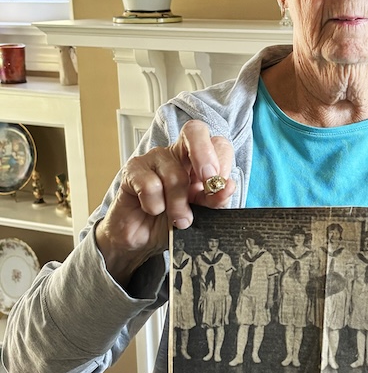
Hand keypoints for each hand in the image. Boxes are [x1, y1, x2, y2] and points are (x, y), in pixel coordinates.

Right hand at [96, 120, 235, 284]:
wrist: (142, 241)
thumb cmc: (172, 222)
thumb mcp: (201, 214)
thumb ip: (215, 200)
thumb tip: (228, 186)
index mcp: (199, 161)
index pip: (218, 144)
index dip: (223, 161)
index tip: (223, 186)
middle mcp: (178, 154)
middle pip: (194, 131)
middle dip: (204, 154)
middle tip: (207, 182)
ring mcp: (154, 158)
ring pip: (174, 173)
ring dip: (178, 204)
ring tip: (179, 220)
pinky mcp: (133, 169)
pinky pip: (150, 185)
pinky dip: (155, 205)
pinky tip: (152, 210)